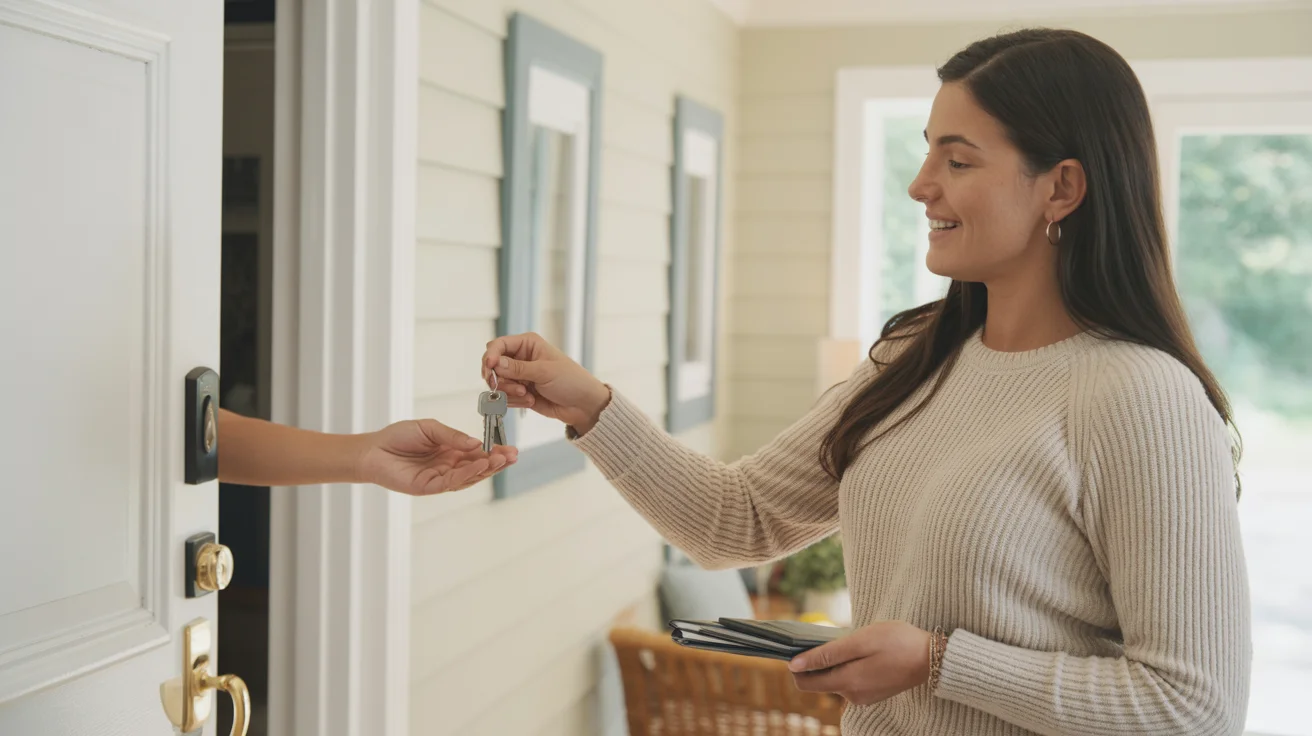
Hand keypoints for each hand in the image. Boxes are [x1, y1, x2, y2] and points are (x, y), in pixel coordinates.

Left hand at [356, 418, 517, 495]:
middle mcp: (448, 467)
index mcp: (450, 452)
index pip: (477, 454)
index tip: (510, 448)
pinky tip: (480, 464)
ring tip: (502, 459)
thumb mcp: (430, 428)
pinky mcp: (429, 487)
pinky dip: (467, 473)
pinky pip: (452, 482)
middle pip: (477, 467)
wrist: (373, 449)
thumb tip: (477, 442)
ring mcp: (440, 478)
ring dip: (486, 468)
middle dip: (496, 462)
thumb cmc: (398, 437)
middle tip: (513, 455)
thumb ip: (452, 436)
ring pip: (469, 476)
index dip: (494, 452)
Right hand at [482, 333, 611, 433]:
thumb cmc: (571, 381)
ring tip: (527, 395)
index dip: (491, 355)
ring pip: (498, 383)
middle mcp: (520, 358)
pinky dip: (515, 401)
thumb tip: (495, 363)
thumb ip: (518, 368)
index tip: (490, 367)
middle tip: (515, 387)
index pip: (499, 345)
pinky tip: (531, 401)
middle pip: (493, 365)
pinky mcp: (519, 392)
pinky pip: (505, 397)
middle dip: (500, 379)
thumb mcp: (545, 371)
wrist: (582, 405)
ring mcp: (519, 376)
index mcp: (528, 344)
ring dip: (510, 392)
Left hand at [788, 621, 930, 705]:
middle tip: (831, 637)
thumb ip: (826, 654)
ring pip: (836, 679)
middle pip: (820, 681)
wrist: (932, 657)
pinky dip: (850, 666)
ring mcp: (863, 697)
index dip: (797, 665)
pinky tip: (864, 652)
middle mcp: (852, 696)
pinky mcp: (872, 693)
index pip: (805, 683)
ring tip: (855, 642)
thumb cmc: (896, 642)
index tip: (799, 646)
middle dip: (818, 661)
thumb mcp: (859, 641)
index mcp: (847, 683)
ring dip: (836, 662)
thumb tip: (794, 665)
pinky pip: (851, 680)